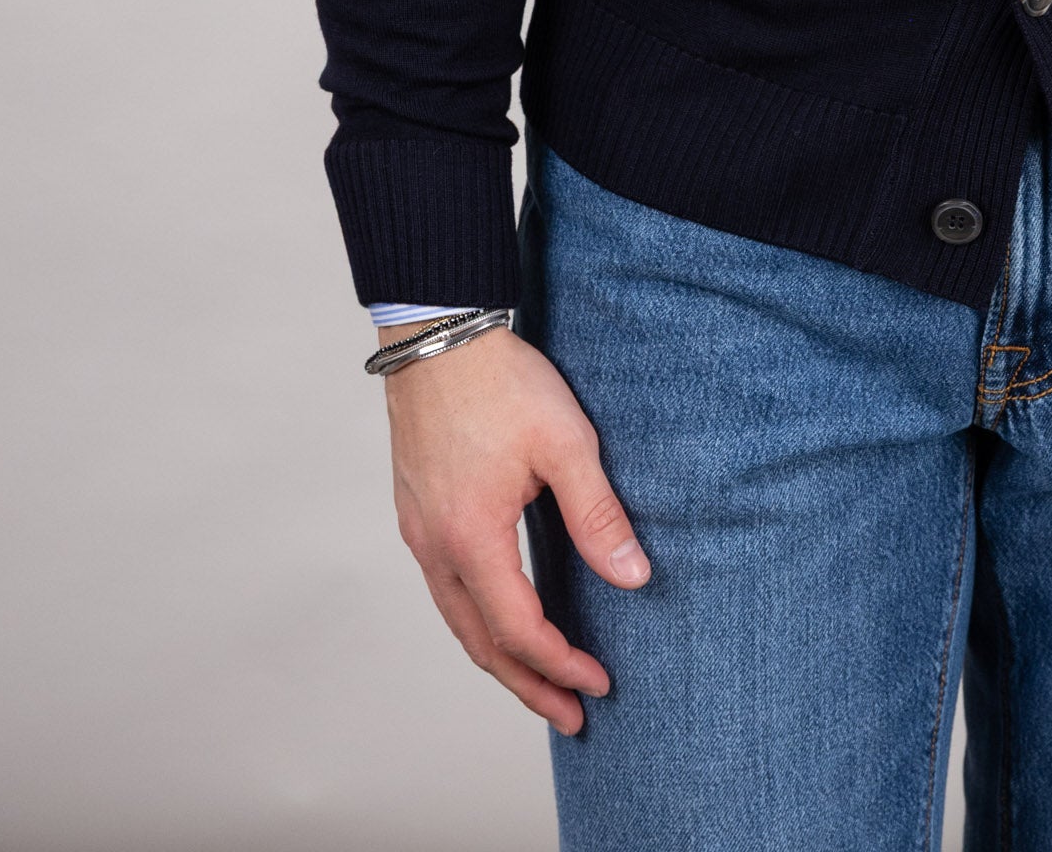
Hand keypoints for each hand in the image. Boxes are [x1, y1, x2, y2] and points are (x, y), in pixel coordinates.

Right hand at [381, 321, 649, 730]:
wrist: (438, 334)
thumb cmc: (500, 381)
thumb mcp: (566, 443)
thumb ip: (598, 515)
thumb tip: (634, 579)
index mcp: (471, 538)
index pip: (519, 631)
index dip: (561, 665)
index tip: (600, 683)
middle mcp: (435, 548)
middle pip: (480, 645)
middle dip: (528, 687)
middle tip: (571, 717)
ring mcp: (419, 532)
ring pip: (457, 622)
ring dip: (500, 659)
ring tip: (539, 682)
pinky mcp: (417, 513)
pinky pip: (445, 591)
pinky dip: (478, 621)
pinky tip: (502, 618)